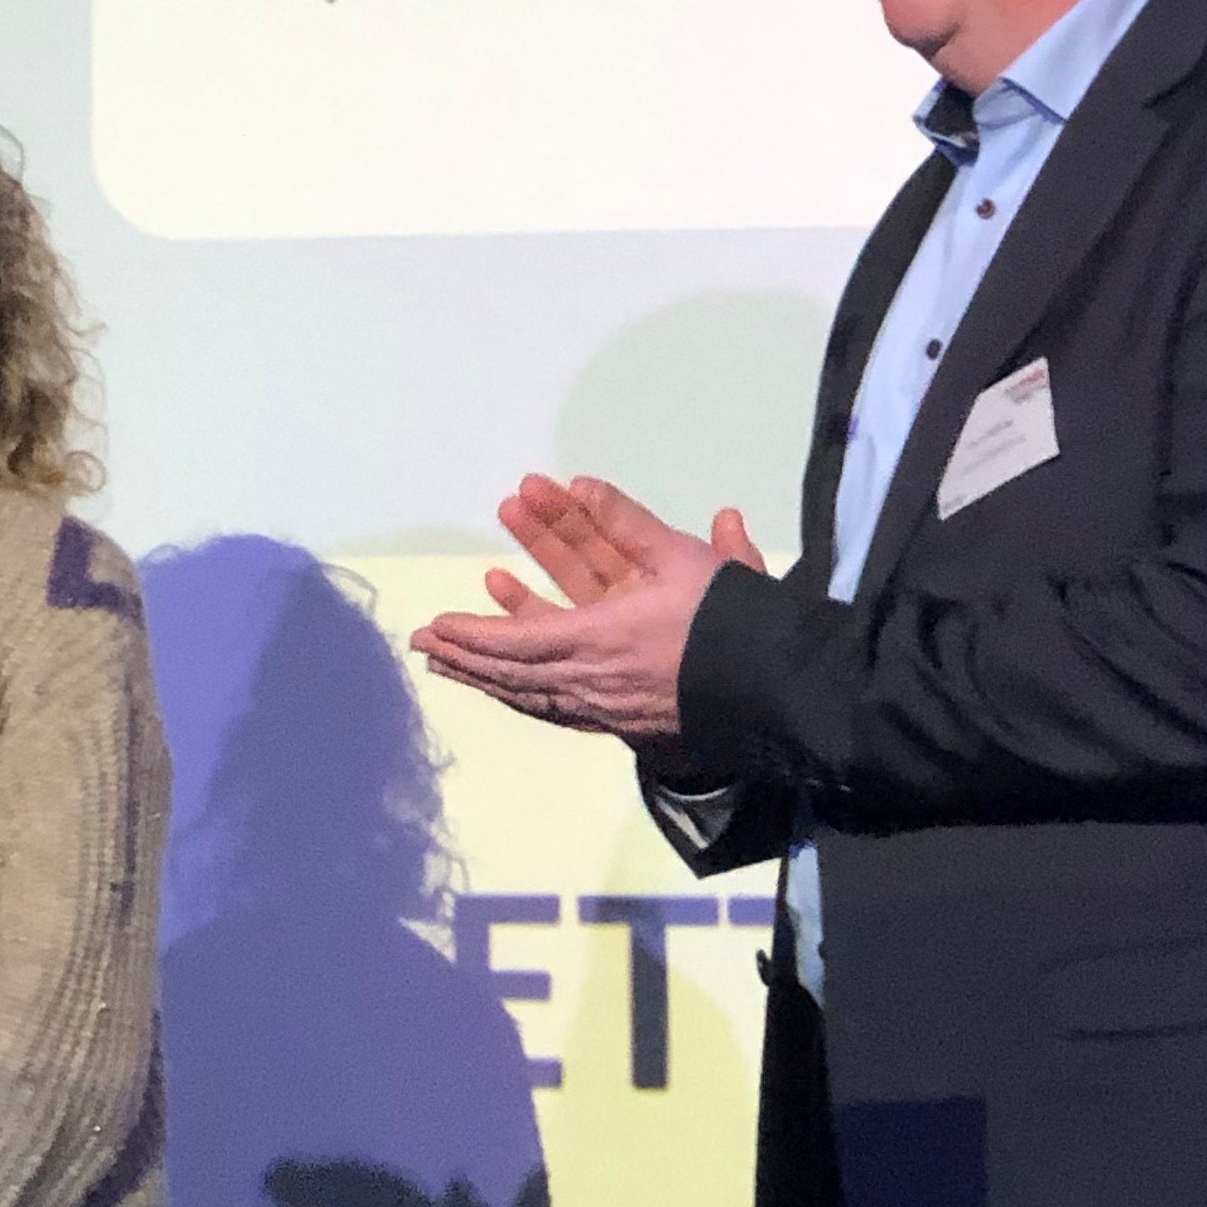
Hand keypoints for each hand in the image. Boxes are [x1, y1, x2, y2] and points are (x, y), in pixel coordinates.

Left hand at [412, 471, 745, 742]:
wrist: (782, 690)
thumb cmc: (728, 620)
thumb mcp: (681, 558)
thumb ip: (628, 523)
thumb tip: (581, 482)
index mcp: (600, 642)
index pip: (517, 642)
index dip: (473, 635)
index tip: (435, 627)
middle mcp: (595, 683)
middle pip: (515, 674)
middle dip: (467, 656)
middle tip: (424, 645)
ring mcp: (610, 710)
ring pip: (535, 696)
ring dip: (489, 677)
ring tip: (450, 663)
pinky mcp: (629, 725)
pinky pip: (564, 711)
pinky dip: (529, 694)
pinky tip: (513, 685)